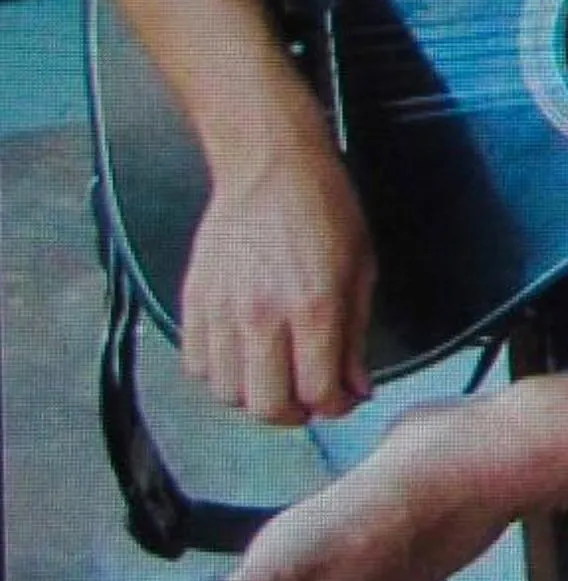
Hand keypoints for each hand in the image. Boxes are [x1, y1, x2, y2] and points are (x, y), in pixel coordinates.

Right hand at [182, 119, 375, 425]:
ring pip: (228, 394)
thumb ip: (356, 337)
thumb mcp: (361, 269)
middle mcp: (262, 315)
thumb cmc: (325, 210)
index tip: (345, 397)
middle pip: (267, 406)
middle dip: (295, 414)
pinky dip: (221, 375)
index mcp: (314, 306)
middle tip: (310, 398)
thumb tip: (356, 389)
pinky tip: (245, 356)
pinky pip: (197, 366)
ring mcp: (222, 310)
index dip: (337, 407)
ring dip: (256, 396)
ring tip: (278, 374)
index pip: (318, 393)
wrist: (270, 166)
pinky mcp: (194, 301)